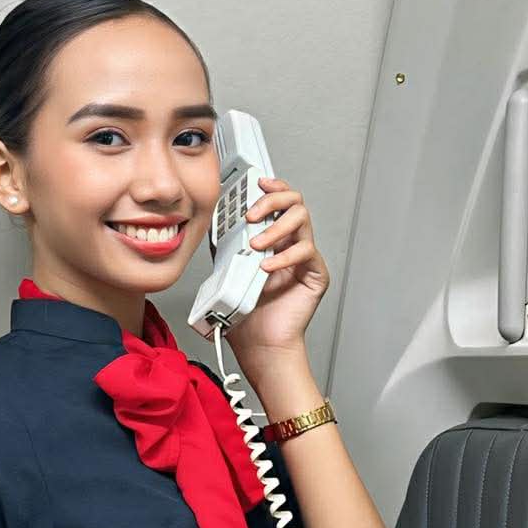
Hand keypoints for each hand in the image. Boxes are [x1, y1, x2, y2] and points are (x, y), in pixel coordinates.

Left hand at [227, 174, 328, 360]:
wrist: (259, 344)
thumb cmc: (245, 313)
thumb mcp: (226, 271)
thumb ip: (226, 246)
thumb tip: (213, 221)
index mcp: (273, 238)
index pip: (279, 201)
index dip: (271, 187)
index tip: (255, 182)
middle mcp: (291, 243)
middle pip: (295, 201)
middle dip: (273, 200)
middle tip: (253, 213)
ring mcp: (305, 257)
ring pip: (302, 220)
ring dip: (276, 227)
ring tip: (257, 244)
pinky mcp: (315, 274)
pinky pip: (306, 253)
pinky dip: (284, 256)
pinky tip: (267, 266)